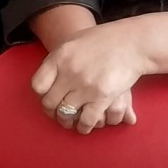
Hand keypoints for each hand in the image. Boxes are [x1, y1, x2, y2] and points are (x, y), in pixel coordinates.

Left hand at [30, 18, 153, 134]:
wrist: (130, 42)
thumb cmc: (101, 41)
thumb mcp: (72, 43)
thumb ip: (57, 61)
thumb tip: (47, 82)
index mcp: (59, 57)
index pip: (37, 85)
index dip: (41, 95)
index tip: (47, 96)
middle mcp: (69, 72)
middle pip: (50, 102)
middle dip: (52, 112)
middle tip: (58, 114)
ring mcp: (85, 86)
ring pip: (66, 114)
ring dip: (67, 122)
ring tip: (71, 122)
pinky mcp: (102, 97)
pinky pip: (87, 119)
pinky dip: (84, 126)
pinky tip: (85, 125)